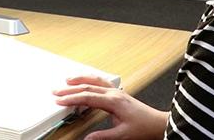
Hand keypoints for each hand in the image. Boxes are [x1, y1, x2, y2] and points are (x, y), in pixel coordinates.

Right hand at [53, 75, 167, 139]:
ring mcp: (117, 92)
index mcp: (113, 101)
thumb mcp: (122, 135)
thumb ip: (103, 136)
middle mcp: (114, 93)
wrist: (157, 123)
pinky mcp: (119, 94)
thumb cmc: (143, 127)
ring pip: (95, 80)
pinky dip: (91, 80)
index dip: (72, 99)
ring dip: (80, 80)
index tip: (59, 101)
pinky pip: (102, 82)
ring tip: (67, 81)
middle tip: (56, 92)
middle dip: (70, 89)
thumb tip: (87, 139)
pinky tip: (87, 81)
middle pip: (88, 87)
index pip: (87, 97)